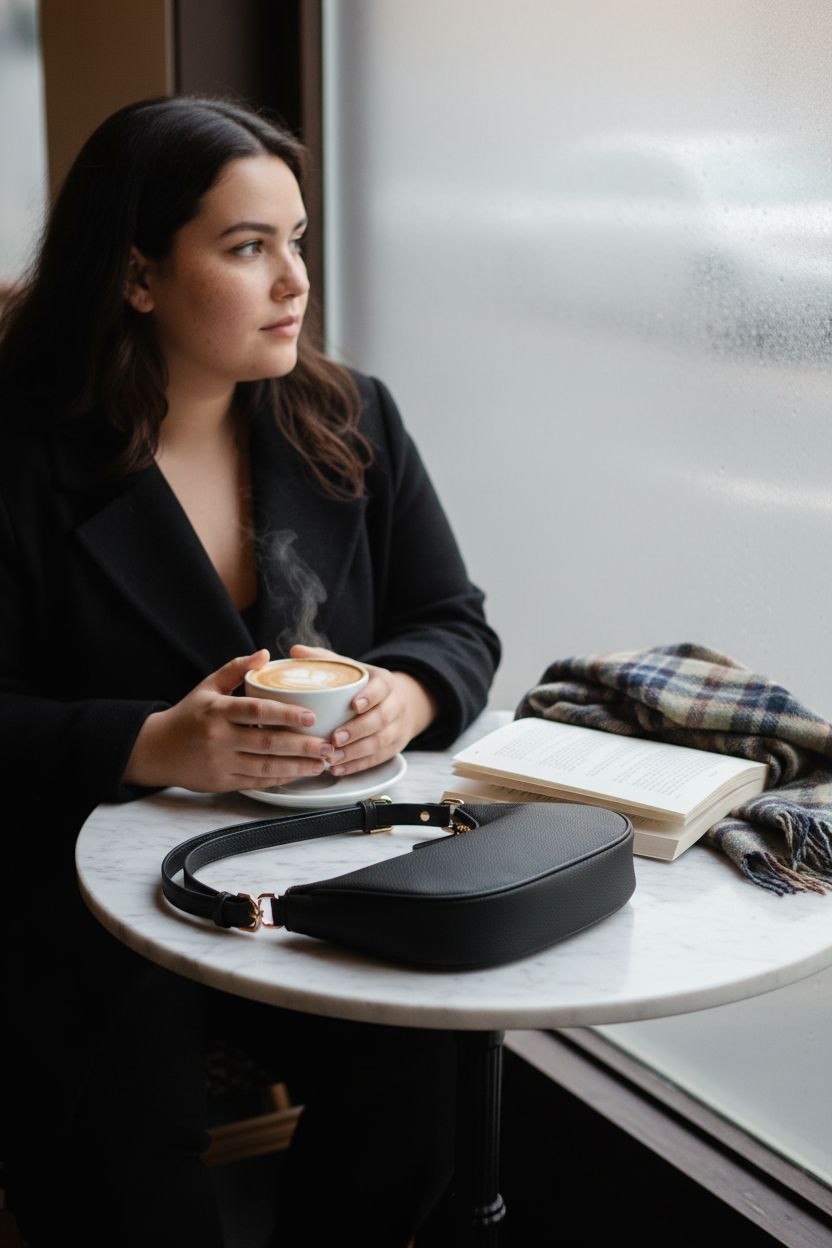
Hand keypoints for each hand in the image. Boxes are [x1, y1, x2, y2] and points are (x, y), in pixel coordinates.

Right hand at [123, 649, 334, 791]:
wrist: (156, 750)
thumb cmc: (188, 714)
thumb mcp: (207, 686)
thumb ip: (236, 669)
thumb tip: (266, 653)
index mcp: (217, 710)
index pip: (257, 711)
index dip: (286, 714)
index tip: (312, 716)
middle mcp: (218, 738)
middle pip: (267, 743)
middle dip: (302, 746)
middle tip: (328, 745)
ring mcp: (220, 762)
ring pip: (266, 767)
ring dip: (298, 767)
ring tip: (322, 763)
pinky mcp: (222, 782)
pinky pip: (257, 782)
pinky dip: (281, 779)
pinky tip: (299, 773)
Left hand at [290, 644, 438, 776]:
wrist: (395, 703)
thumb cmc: (363, 685)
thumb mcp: (350, 668)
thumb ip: (324, 659)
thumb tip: (295, 651)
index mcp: (385, 682)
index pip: (381, 689)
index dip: (370, 697)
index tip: (353, 705)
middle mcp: (395, 705)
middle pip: (381, 719)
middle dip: (358, 730)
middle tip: (334, 738)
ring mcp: (397, 728)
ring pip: (380, 743)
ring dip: (355, 752)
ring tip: (332, 757)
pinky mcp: (393, 748)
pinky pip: (378, 759)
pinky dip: (357, 766)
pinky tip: (338, 769)